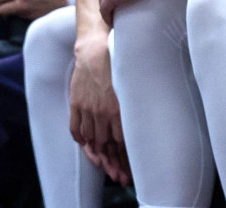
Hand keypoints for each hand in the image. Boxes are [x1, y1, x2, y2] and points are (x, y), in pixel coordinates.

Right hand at [69, 38, 129, 184]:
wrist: (96, 49)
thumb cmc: (119, 64)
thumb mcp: (132, 84)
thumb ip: (137, 102)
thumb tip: (149, 117)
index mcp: (118, 108)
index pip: (121, 142)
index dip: (125, 158)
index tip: (130, 168)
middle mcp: (102, 112)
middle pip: (107, 146)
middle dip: (114, 164)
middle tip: (120, 177)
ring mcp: (87, 109)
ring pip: (91, 141)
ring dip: (98, 157)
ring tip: (105, 167)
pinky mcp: (76, 104)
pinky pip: (76, 129)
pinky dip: (81, 141)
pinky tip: (87, 147)